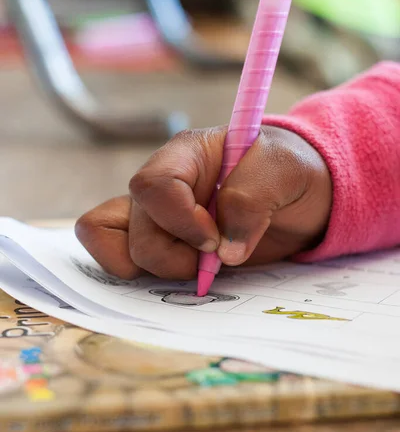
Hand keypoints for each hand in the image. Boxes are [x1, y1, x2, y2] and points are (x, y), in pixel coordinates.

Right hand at [75, 125, 331, 279]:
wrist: (297, 200)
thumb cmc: (287, 173)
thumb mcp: (284, 172)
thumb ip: (252, 199)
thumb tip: (224, 251)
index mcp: (187, 155)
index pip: (154, 185)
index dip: (180, 220)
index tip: (215, 240)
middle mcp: (162, 186)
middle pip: (137, 228)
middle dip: (176, 256)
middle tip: (216, 258)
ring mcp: (156, 218)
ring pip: (121, 248)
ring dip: (163, 269)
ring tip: (201, 266)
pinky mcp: (161, 247)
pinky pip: (118, 258)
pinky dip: (137, 277)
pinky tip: (177, 275)